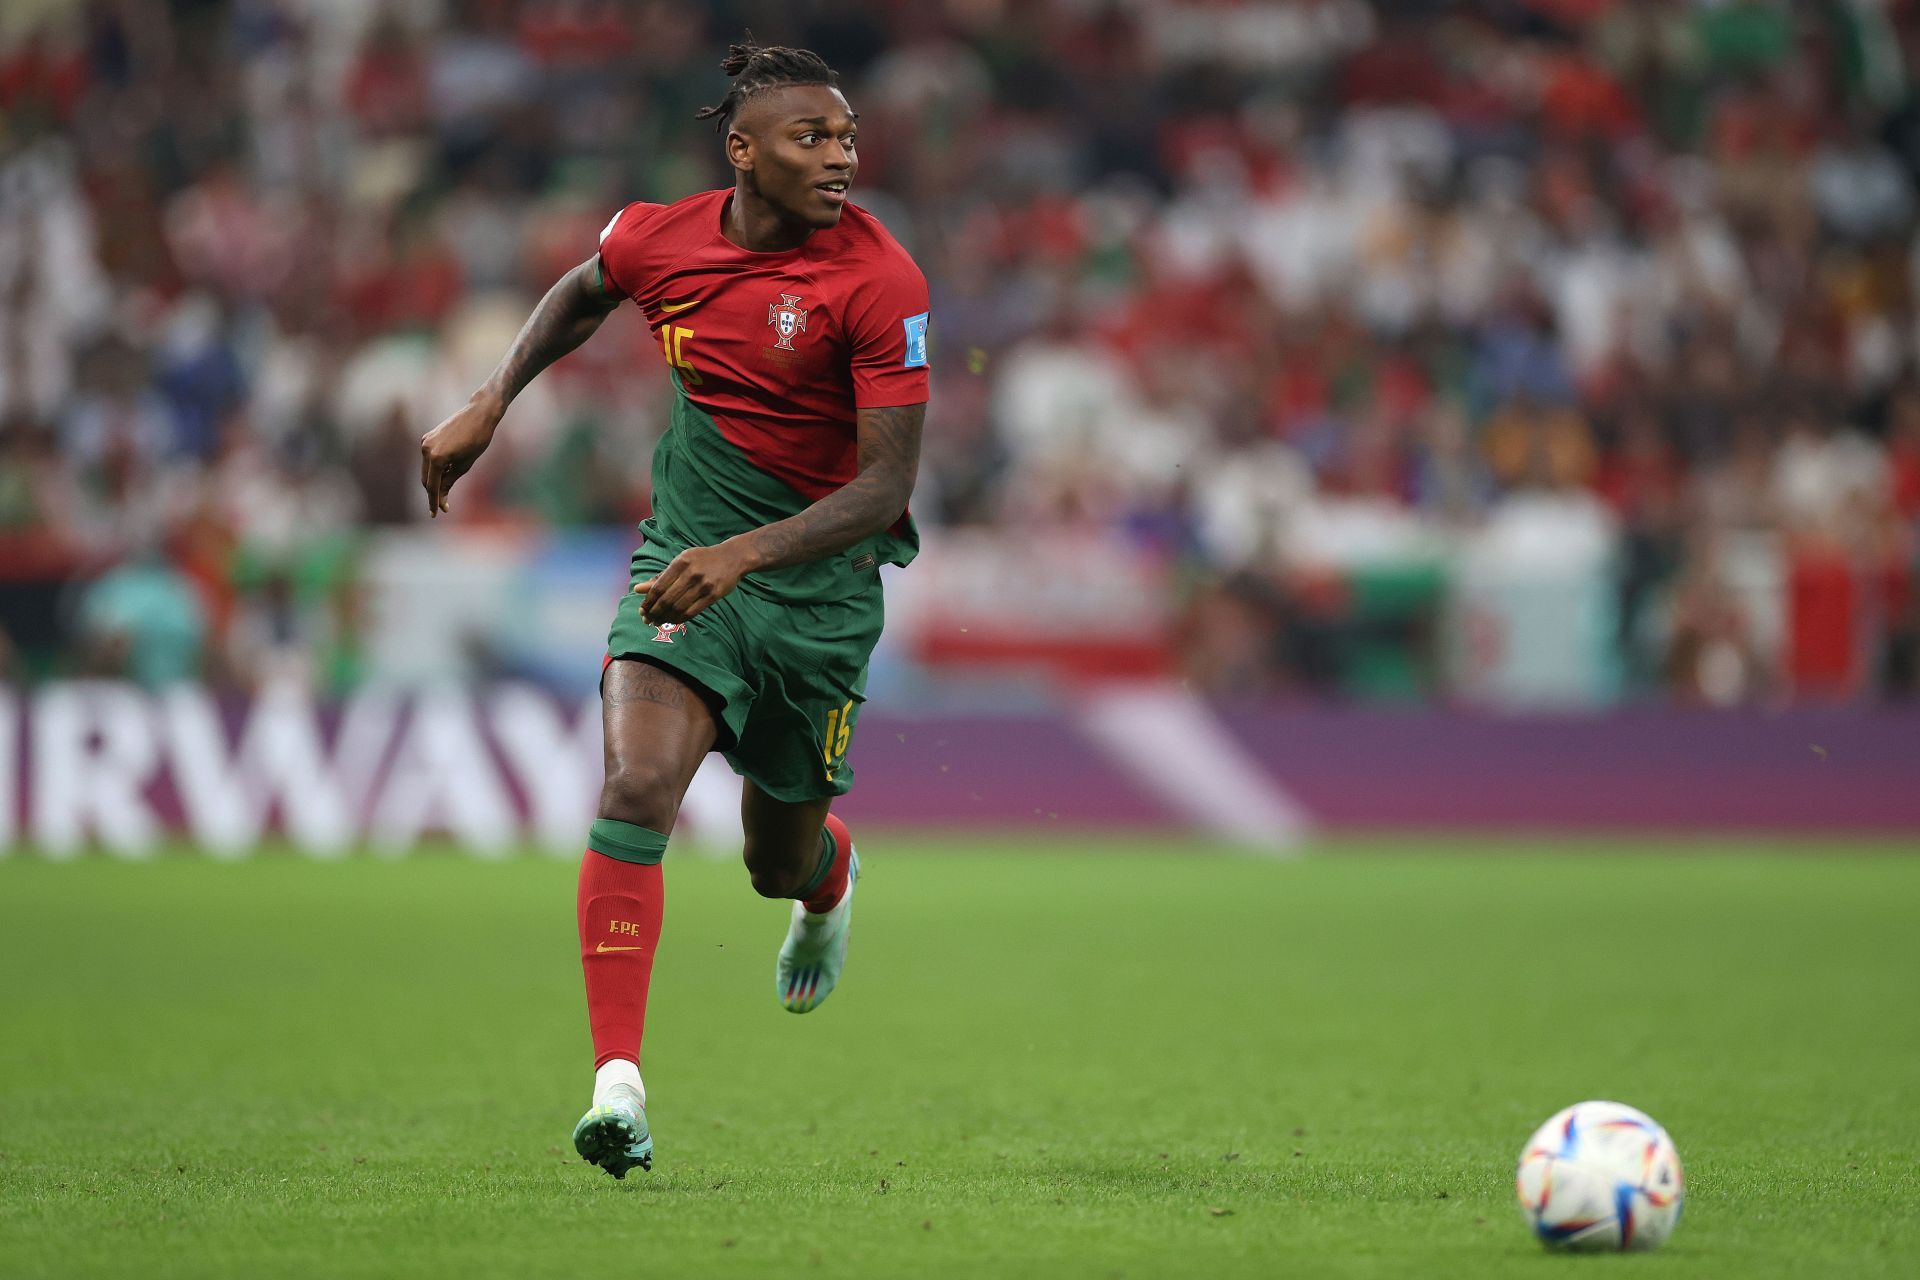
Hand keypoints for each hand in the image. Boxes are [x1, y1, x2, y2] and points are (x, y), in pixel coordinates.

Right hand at [419, 395, 502, 517]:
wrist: (478, 414)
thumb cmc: (477, 440)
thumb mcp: (465, 465)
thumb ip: (450, 482)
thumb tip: (441, 499)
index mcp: (436, 457)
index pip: (432, 486)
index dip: (434, 502)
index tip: (435, 514)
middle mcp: (426, 449)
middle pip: (426, 479)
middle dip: (434, 493)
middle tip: (444, 506)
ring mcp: (425, 442)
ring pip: (426, 470)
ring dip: (434, 480)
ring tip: (448, 486)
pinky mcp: (427, 437)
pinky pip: (429, 459)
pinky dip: (435, 468)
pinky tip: (447, 470)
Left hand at [635, 541, 755, 623]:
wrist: (732, 557)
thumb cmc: (703, 559)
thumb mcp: (681, 561)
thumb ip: (661, 576)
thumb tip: (638, 589)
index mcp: (680, 563)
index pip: (658, 587)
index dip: (648, 602)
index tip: (642, 610)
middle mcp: (691, 573)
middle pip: (666, 600)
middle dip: (654, 613)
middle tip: (647, 620)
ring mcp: (703, 585)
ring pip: (678, 608)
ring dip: (665, 618)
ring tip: (658, 622)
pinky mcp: (714, 595)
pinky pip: (692, 612)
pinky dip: (680, 619)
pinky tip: (673, 620)